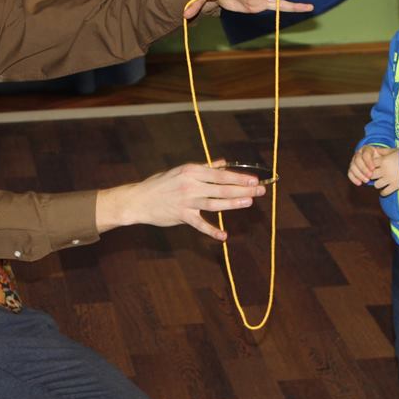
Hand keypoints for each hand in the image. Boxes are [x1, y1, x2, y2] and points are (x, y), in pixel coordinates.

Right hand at [95, 160, 266, 240]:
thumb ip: (204, 168)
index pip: (221, 174)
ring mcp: (186, 201)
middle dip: (243, 189)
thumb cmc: (160, 184)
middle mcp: (191, 184)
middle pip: (222, 188)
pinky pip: (199, 224)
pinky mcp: (181, 216)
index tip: (254, 179)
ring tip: (249, 203)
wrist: (139, 199)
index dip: (239, 177)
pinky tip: (224, 235)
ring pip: (215, 203)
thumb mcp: (181, 171)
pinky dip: (211, 230)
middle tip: (260, 190)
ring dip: (233, 203)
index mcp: (192, 171)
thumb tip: (224, 163)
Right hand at [348, 145, 385, 185]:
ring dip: (359, 175)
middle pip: (357, 160)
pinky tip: (359, 183)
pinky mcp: (352, 168)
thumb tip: (388, 157)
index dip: (368, 162)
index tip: (374, 169)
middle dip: (363, 169)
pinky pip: (350, 173)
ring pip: (352, 167)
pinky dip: (353, 178)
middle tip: (370, 176)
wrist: (378, 163)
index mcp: (366, 149)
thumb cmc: (383, 159)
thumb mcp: (386, 155)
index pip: (365, 154)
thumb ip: (386, 155)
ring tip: (366, 181)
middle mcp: (359, 154)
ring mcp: (354, 161)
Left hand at [371, 149, 398, 196]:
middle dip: (372, 175)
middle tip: (375, 176)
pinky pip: (385, 192)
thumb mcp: (395, 150)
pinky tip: (384, 191)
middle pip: (371, 175)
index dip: (371, 166)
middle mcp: (384, 171)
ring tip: (380, 183)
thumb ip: (385, 151)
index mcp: (384, 161)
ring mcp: (389, 179)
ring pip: (376, 185)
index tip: (374, 166)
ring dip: (378, 184)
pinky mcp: (395, 186)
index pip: (371, 164)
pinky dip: (383, 192)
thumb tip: (376, 150)